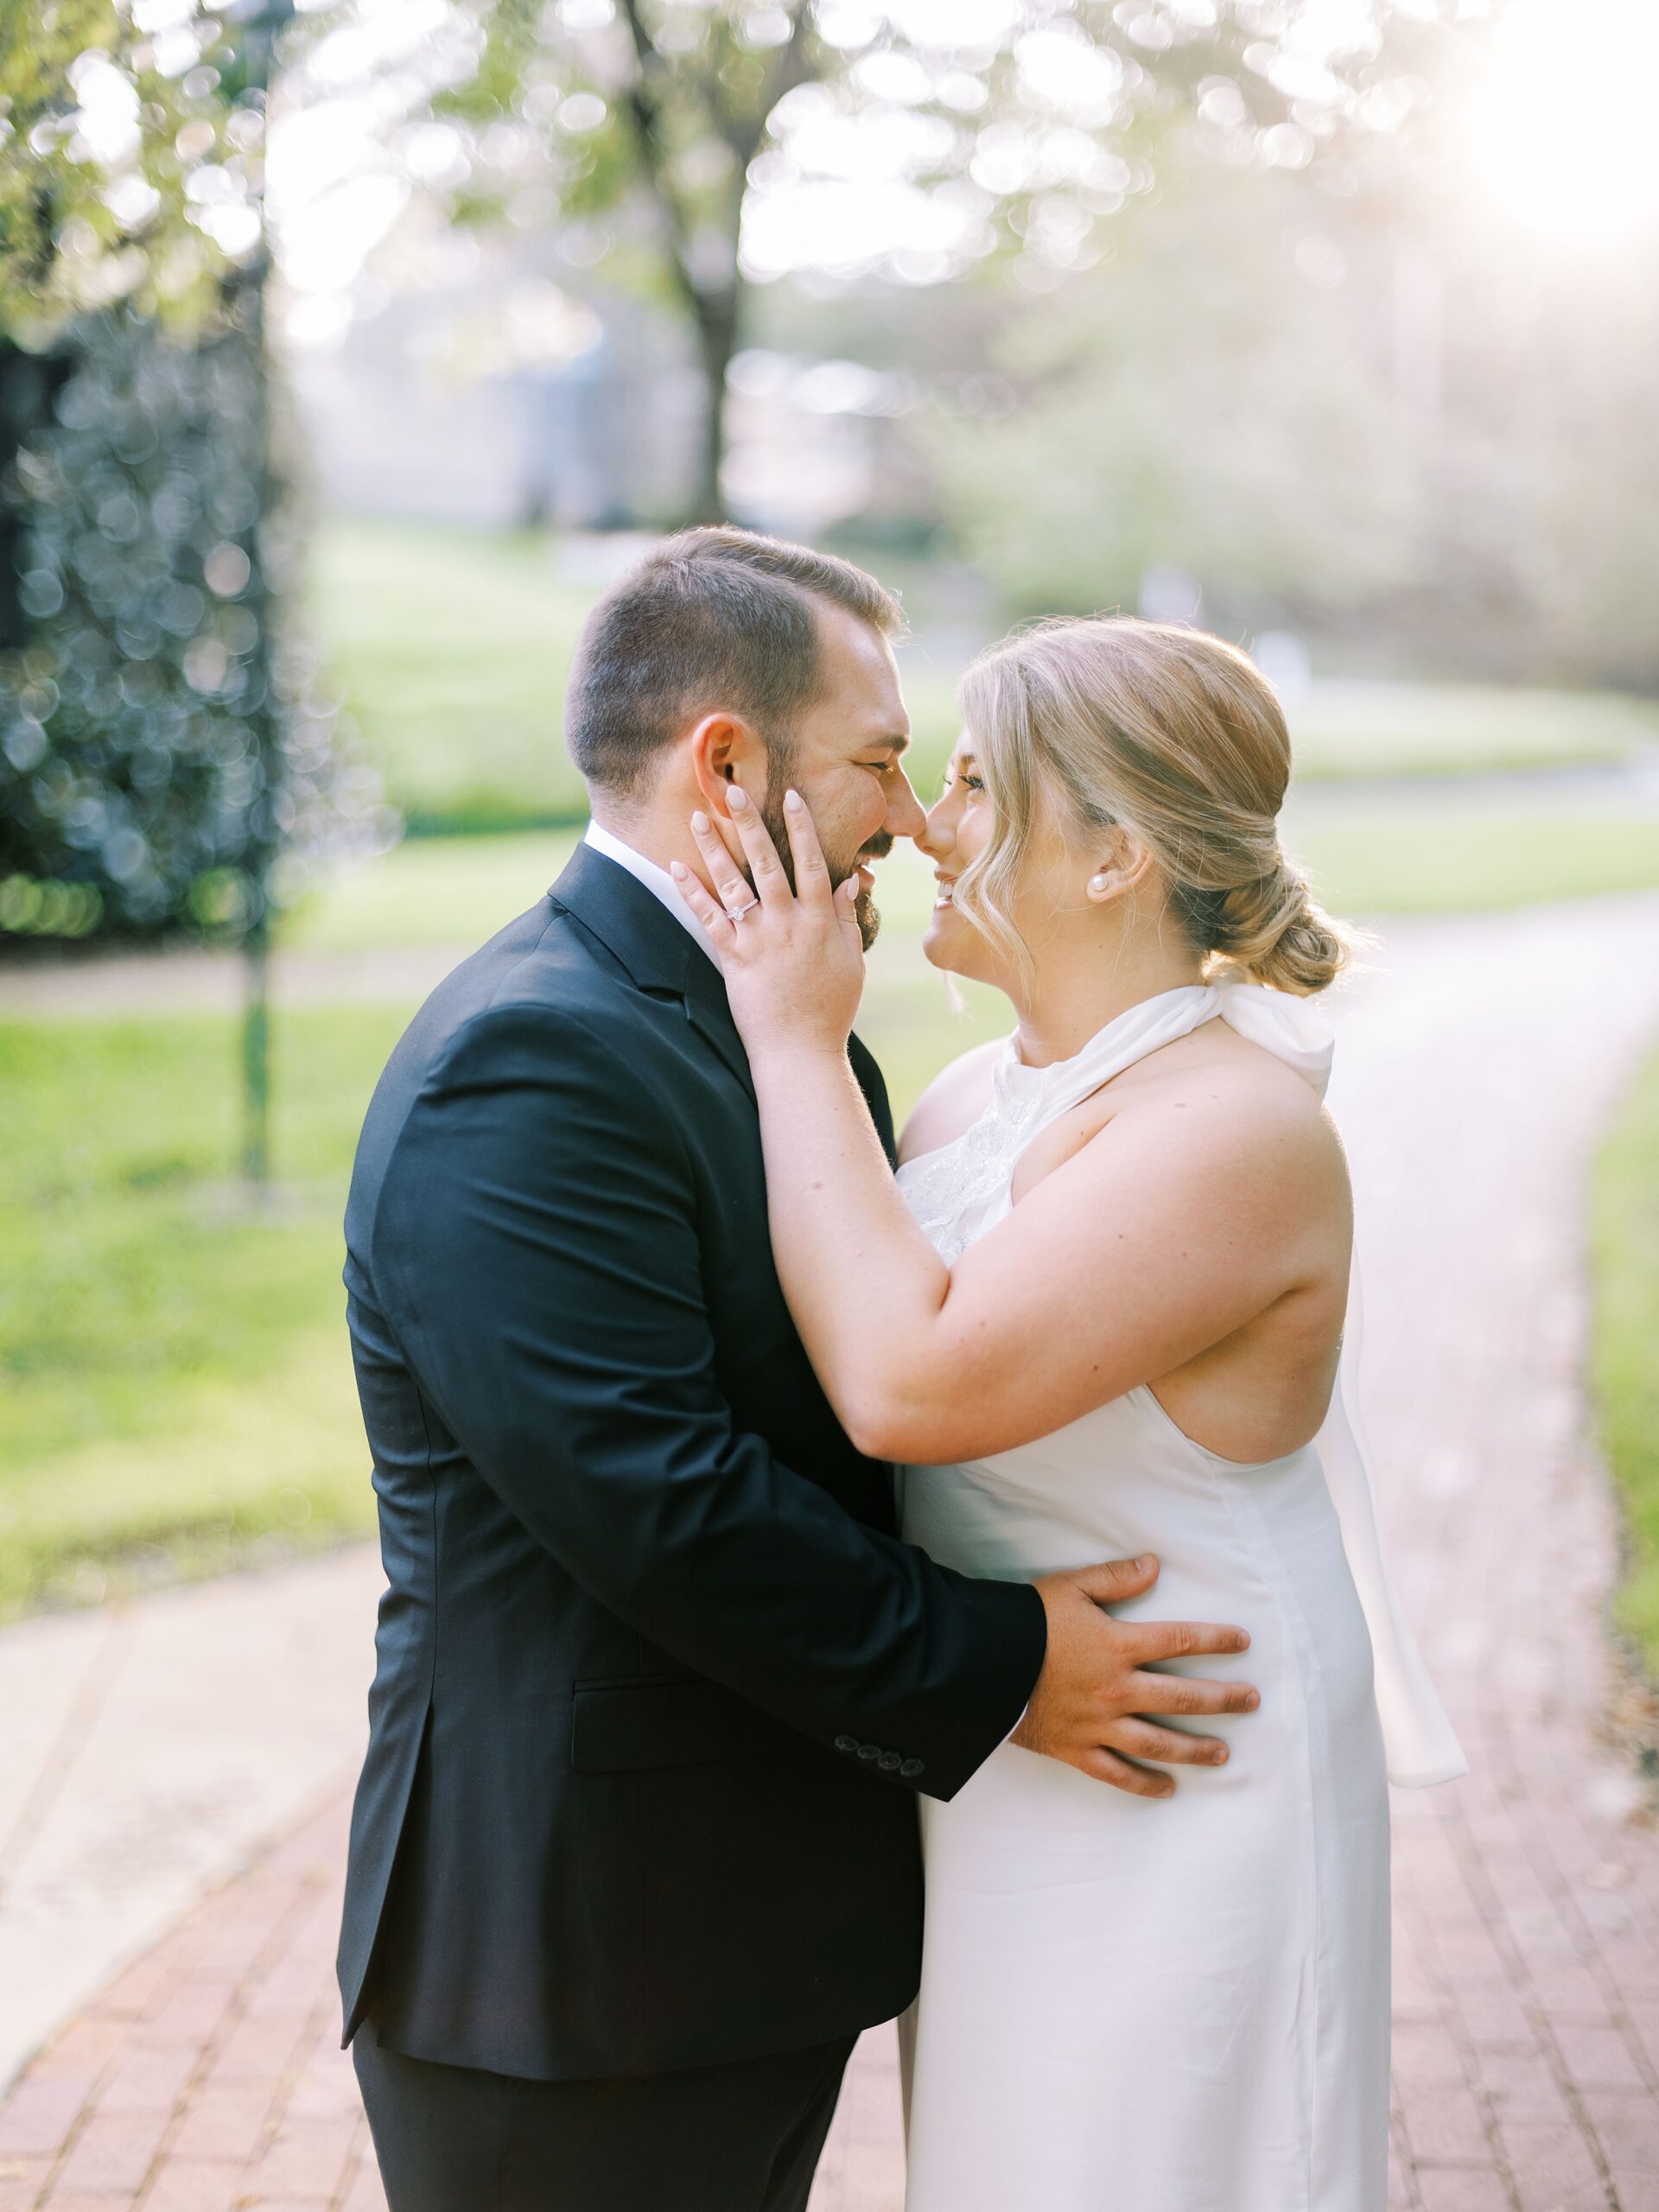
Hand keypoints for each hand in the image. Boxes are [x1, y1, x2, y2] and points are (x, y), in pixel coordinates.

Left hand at [672, 786, 865, 1056]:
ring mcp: (760, 940)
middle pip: (769, 862)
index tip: (790, 796)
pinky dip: (692, 892)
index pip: (812, 863)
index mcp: (820, 922)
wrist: (801, 1051)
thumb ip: (847, 918)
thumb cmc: (830, 1010)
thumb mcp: (852, 962)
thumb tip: (849, 879)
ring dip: (716, 848)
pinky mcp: (734, 959)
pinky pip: (709, 918)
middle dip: (750, 823)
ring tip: (700, 818)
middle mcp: (789, 924)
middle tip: (733, 790)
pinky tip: (676, 866)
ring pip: (735, 884)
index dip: (801, 827)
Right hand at [1015, 1554, 1258, 1798]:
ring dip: (1195, 1749)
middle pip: (1182, 1697)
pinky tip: (1167, 1788)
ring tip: (1223, 1753)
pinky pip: (1116, 1774)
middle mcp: (1116, 1689)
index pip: (1180, 1640)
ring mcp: (1098, 1724)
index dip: (1216, 1640)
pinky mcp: (1076, 1749)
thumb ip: (1115, 1577)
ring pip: (1158, 1742)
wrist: (980, 1663)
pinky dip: (1143, 1784)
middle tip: (1251, 1701)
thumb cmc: (1025, 1621)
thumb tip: (1154, 1564)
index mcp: (1118, 1645)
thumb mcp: (1070, 1587)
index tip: (1243, 1642)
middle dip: (1222, 1700)